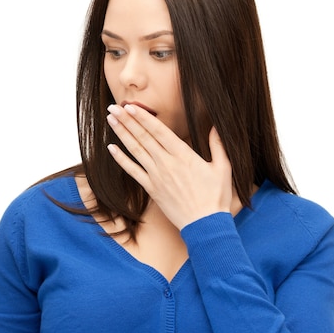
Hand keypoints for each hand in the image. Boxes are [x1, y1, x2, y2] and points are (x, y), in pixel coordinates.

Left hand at [106, 103, 232, 228]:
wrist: (205, 225)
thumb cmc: (216, 197)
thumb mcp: (223, 168)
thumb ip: (218, 144)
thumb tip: (217, 124)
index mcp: (184, 155)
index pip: (159, 131)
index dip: (144, 118)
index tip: (131, 107)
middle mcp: (167, 163)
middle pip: (143, 137)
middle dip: (127, 120)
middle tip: (113, 107)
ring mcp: (157, 176)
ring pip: (135, 150)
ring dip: (122, 134)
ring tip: (110, 120)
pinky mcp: (151, 189)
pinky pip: (132, 171)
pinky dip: (121, 159)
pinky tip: (110, 148)